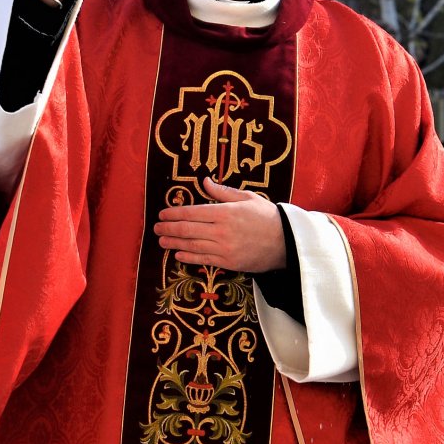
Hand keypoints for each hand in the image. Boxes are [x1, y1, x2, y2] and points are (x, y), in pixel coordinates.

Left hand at [154, 178, 286, 273]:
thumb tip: (204, 180)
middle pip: (187, 230)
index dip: (174, 213)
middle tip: (155, 227)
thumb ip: (223, 191)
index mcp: (226, 212)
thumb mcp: (248, 198)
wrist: (287, 242)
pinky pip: (203, 259)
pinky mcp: (228, 262)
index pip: (192, 212)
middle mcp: (222, 231)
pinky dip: (188, 256)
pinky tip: (177, 254)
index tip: (162, 213)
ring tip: (161, 240)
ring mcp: (224, 248)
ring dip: (173, 243)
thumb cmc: (268, 217)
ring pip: (192, 245)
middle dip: (168, 228)